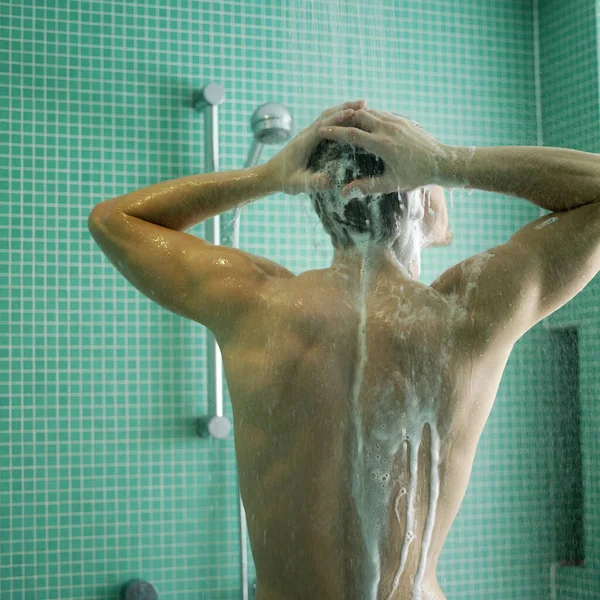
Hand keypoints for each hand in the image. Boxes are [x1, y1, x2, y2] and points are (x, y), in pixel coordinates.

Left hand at [264, 100, 367, 194]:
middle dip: (345, 108)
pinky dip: (338, 117)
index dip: (338, 118)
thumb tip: (329, 182)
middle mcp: (306, 134)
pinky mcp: (310, 137)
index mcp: (304, 142)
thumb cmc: (283, 180)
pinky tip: (350, 119)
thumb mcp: (297, 184)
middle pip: (327, 115)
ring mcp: (308, 134)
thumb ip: (312, 182)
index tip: (354, 112)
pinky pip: (326, 123)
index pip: (323, 125)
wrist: (270, 176)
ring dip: (343, 109)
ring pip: (326, 116)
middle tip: (364, 103)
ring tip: (361, 107)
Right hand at [317, 108, 446, 194]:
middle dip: (342, 119)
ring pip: (370, 112)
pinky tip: (364, 122)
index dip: (334, 132)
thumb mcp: (391, 184)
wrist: (442, 162)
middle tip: (329, 123)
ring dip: (355, 115)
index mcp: (383, 145)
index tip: (321, 131)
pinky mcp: (403, 120)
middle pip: (358, 116)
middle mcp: (388, 129)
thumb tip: (344, 193)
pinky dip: (369, 116)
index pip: (352, 134)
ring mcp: (396, 122)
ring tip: (343, 121)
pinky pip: (381, 113)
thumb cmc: (417, 176)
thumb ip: (367, 187)